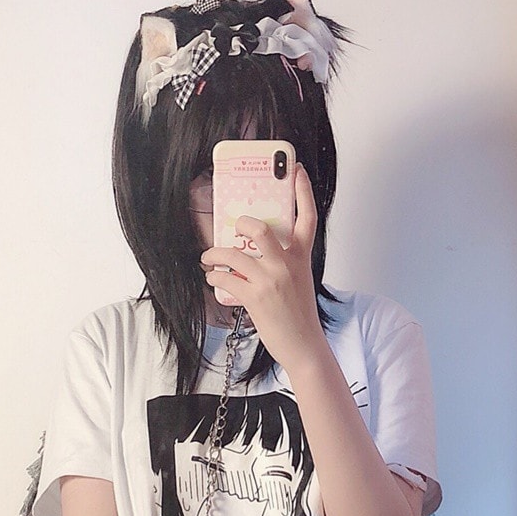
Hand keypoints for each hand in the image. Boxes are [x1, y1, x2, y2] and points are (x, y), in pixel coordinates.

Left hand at [199, 163, 329, 375]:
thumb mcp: (299, 281)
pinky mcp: (256, 298)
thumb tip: (251, 252)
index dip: (302, 191)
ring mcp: (271, 280)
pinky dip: (214, 278)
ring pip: (233, 254)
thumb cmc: (299, 315)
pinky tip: (213, 279)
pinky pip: (226, 279)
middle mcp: (287, 265)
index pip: (307, 217)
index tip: (295, 170)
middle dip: (242, 225)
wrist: (304, 345)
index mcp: (302, 257)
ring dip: (214, 255)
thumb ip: (284, 262)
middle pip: (261, 229)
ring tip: (209, 259)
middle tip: (234, 229)